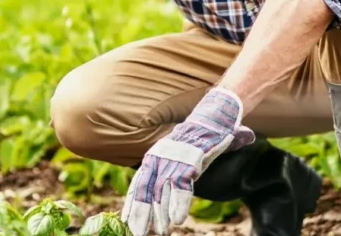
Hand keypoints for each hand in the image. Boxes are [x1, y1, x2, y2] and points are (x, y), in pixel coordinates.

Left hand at [121, 88, 254, 235]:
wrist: (214, 117)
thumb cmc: (195, 140)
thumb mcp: (176, 156)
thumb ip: (168, 174)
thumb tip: (161, 194)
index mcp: (154, 156)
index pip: (139, 182)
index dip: (132, 203)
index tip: (126, 220)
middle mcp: (161, 157)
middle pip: (146, 189)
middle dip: (141, 213)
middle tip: (137, 232)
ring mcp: (176, 157)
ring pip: (162, 190)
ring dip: (161, 213)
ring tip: (161, 231)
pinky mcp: (192, 158)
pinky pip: (182, 185)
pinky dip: (179, 203)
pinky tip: (178, 219)